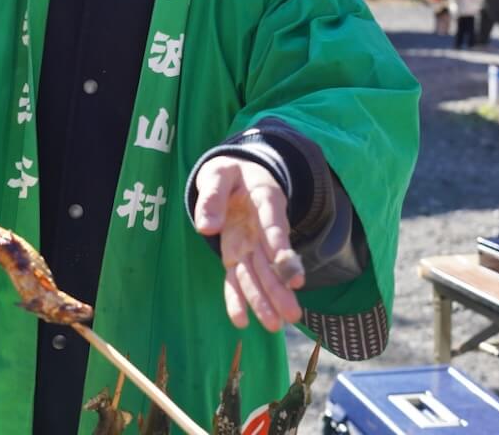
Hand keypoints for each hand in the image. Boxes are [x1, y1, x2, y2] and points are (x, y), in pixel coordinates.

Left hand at [193, 157, 303, 331]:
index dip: (281, 247)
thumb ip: (212, 196)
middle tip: (291, 314)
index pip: (274, 225)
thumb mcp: (218, 173)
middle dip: (280, 288)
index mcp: (264, 201)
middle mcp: (260, 230)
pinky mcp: (236, 255)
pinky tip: (239, 321)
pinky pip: (237, 278)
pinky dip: (238, 299)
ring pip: (259, 275)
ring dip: (267, 300)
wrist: (236, 175)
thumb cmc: (229, 174)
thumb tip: (206, 227)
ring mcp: (250, 245)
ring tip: (275, 326)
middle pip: (271, 261)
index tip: (290, 270)